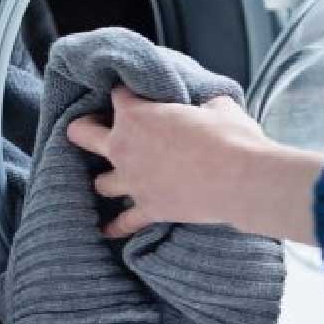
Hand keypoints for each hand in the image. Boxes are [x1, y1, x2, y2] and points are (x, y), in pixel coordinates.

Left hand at [66, 86, 323, 242]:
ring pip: (100, 183)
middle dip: (86, 128)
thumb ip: (202, 105)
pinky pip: (123, 223)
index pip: (118, 95)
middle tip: (95, 128)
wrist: (241, 179)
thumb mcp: (219, 106)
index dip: (128, 93)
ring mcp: (133, 182)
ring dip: (107, 178)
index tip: (139, 95)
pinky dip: (116, 226)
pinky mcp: (149, 209)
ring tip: (115, 178)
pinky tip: (107, 230)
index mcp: (137, 115)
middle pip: (83, 133)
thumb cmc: (230, 137)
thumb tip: (206, 108)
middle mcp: (124, 148)